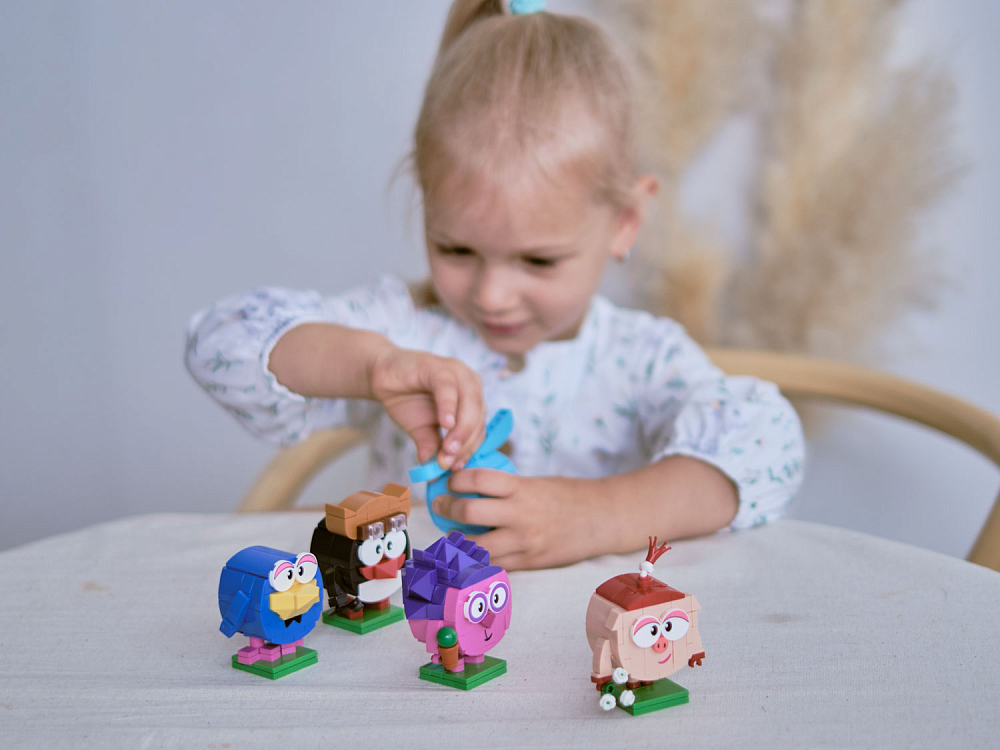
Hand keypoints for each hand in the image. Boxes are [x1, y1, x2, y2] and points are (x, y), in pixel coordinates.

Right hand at [370, 346, 485, 468]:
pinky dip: (449, 407)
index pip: (479, 429)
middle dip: (465, 443)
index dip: (469, 450)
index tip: (456, 469)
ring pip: (469, 403)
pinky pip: (448, 388)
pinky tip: (445, 424)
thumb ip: (432, 447)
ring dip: (460, 429)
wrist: (382, 376)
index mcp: (473, 400)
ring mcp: (457, 372)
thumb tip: (434, 475)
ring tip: (447, 450)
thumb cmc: (408, 400)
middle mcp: (471, 384)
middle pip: (478, 417)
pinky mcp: (438, 366)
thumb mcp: (422, 430)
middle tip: (449, 463)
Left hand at [432, 469, 605, 569]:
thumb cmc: (567, 495)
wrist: (601, 519)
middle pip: (469, 513)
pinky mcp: (529, 563)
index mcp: (523, 488)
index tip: (449, 481)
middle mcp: (521, 516)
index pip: (478, 480)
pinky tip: (472, 551)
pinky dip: (479, 558)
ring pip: (476, 547)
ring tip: (453, 532)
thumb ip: (505, 488)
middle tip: (441, 505)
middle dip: (447, 508)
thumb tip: (467, 488)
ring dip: (458, 540)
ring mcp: (525, 543)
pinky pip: (494, 564)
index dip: (456, 480)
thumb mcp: (535, 482)